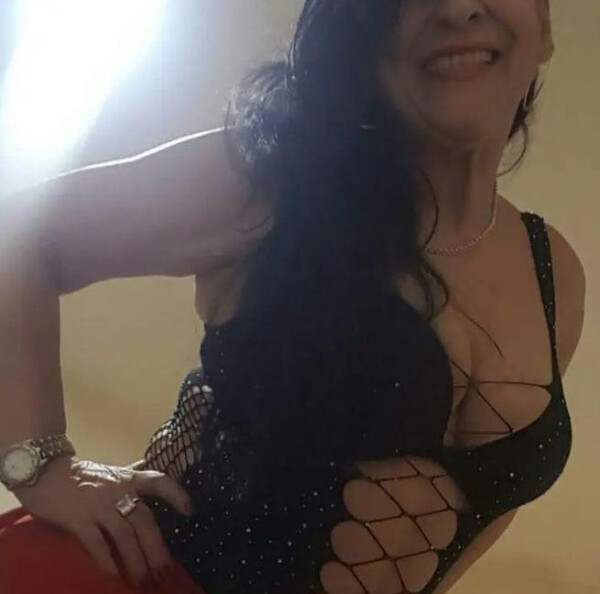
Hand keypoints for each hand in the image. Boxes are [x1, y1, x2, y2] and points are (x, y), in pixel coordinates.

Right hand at [12, 454, 194, 587]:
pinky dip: (107, 561)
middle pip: (144, 520)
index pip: (158, 481)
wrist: (44, 472)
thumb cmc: (82, 474)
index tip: (191, 510)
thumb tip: (150, 469)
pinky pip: (97, 543)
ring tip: (143, 580)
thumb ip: (132, 474)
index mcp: (129, 478)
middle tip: (164, 570)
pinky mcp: (79, 519)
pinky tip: (115, 576)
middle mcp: (118, 490)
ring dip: (136, 560)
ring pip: (124, 535)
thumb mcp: (113, 472)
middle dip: (156, 547)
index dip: (176, 494)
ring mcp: (99, 505)